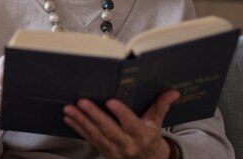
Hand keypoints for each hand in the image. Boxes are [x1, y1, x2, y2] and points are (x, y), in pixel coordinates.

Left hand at [63, 90, 179, 158]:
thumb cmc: (149, 136)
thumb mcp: (157, 122)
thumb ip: (161, 105)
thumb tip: (174, 91)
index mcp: (141, 135)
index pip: (130, 123)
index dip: (121, 113)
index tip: (111, 101)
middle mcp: (127, 144)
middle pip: (108, 129)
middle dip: (93, 115)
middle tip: (81, 102)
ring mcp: (113, 149)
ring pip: (95, 135)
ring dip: (81, 121)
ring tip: (69, 109)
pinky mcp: (103, 150)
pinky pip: (89, 139)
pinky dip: (78, 128)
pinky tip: (68, 118)